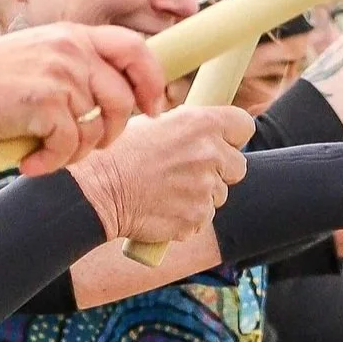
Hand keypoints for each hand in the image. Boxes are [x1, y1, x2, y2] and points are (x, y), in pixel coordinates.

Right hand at [0, 23, 165, 169]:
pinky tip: (32, 165)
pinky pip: (69, 145)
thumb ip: (80, 66)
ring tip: (52, 154)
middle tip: (92, 146)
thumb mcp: (44, 57)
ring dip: (77, 152)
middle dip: (114, 132)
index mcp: (77, 35)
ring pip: (96, 129)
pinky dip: (53, 163)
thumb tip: (122, 98)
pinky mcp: (45, 102)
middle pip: (123, 100)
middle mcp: (73, 49)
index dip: (152, 82)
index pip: (136, 50)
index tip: (154, 109)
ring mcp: (61, 74)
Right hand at [73, 103, 251, 245]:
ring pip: (219, 195)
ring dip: (201, 195)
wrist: (98, 189)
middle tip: (189, 172)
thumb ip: (190, 128)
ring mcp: (205, 188)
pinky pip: (203, 218)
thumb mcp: (155, 123)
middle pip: (237, 166)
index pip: (244, 126)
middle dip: (219, 170)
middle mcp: (209, 154)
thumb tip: (208, 132)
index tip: (222, 143)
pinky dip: (187, 217)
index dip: (234, 136)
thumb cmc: (120, 153)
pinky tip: (163, 208)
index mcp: (201, 123)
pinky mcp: (197, 217)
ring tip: (168, 191)